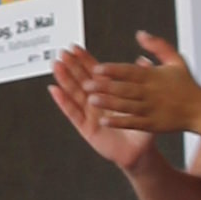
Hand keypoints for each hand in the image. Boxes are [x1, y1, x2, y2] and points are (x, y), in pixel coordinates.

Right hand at [47, 51, 153, 171]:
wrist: (141, 151)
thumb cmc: (143, 127)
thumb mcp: (145, 102)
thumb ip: (142, 81)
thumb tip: (143, 59)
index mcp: (110, 93)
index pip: (95, 72)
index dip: (84, 60)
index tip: (75, 48)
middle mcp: (97, 102)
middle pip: (81, 80)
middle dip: (71, 66)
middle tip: (62, 53)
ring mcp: (90, 114)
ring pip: (74, 94)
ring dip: (64, 80)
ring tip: (56, 66)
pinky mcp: (86, 128)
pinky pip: (73, 113)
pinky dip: (63, 102)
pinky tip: (55, 90)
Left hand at [64, 34, 200, 138]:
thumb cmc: (187, 84)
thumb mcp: (176, 60)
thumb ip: (158, 46)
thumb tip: (140, 34)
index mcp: (154, 76)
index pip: (130, 71)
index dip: (112, 70)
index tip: (96, 68)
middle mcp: (151, 92)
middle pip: (124, 88)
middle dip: (104, 86)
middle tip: (86, 84)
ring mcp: (151, 109)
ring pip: (126, 106)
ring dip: (108, 103)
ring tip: (91, 100)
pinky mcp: (153, 124)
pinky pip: (133, 123)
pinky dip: (119, 122)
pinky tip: (104, 121)